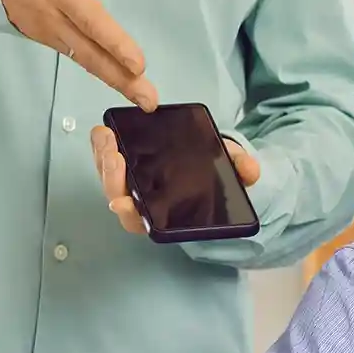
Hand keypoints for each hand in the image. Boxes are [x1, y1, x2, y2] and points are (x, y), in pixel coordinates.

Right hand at [0, 0, 156, 108]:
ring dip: (116, 81)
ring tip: (144, 100)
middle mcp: (53, 15)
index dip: (113, 42)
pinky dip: (101, 72)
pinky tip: (122, 83)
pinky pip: (78, 57)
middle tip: (149, 100)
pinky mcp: (47, 38)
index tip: (138, 64)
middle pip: (91, 51)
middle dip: (122, 77)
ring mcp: (49, 31)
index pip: (89, 18)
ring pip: (86, 60)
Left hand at [93, 127, 260, 233]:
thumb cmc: (218, 173)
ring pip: (109, 179)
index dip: (129, 214)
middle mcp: (145, 203)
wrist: (211, 158)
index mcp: (168, 214)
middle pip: (118, 198)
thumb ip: (241, 170)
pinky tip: (104, 130)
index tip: (122, 202)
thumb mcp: (232, 169)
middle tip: (115, 154)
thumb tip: (251, 170)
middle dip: (112, 178)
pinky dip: (102, 147)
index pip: (142, 222)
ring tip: (106, 135)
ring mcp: (133, 184)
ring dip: (103, 158)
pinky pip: (107, 161)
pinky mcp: (126, 165)